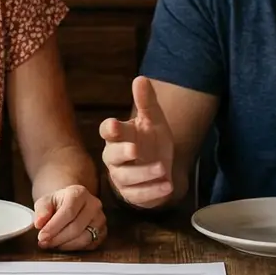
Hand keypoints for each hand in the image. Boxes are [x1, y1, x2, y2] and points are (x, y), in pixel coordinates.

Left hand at [34, 185, 105, 250]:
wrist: (72, 204)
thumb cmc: (58, 203)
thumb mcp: (45, 202)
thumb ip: (41, 210)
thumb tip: (39, 223)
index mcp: (79, 193)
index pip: (68, 212)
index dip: (54, 227)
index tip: (42, 236)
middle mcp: (94, 205)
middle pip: (76, 227)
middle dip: (57, 238)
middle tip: (44, 243)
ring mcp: (100, 219)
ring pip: (84, 239)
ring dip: (65, 245)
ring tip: (52, 244)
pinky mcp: (103, 232)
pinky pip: (89, 245)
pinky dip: (74, 248)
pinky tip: (63, 245)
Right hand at [100, 77, 177, 208]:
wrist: (161, 167)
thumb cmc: (150, 140)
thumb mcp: (153, 120)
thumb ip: (147, 102)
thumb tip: (140, 78)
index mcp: (118, 136)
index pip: (107, 131)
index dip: (110, 129)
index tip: (115, 125)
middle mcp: (115, 157)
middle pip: (111, 156)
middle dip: (122, 153)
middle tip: (135, 149)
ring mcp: (121, 177)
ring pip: (125, 178)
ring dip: (143, 174)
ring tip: (162, 168)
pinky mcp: (132, 194)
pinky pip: (138, 195)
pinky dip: (152, 191)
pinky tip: (168, 185)